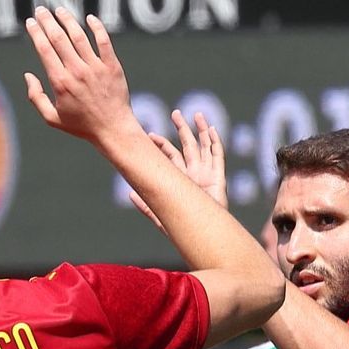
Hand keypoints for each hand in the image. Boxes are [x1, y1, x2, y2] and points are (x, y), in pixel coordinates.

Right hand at [23, 8, 133, 145]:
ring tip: (60, 10)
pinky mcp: (112, 66)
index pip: (44, 50)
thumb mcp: (52, 118)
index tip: (30, 22)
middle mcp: (77, 72)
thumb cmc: (82, 125)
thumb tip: (28, 75)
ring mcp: (96, 67)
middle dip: (47, 21)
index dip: (36, 33)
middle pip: (58, 38)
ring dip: (68, 20)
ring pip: (79, 36)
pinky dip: (97, 27)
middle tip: (41, 10)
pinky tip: (89, 18)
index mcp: (60, 82)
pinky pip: (104, 41)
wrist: (113, 129)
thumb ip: (36, 97)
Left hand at [129, 110, 226, 229]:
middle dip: (182, 129)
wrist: (203, 235)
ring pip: (204, 147)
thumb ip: (146, 206)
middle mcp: (194, 173)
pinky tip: (212, 130)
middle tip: (175, 113)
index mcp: (180, 179)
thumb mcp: (161, 216)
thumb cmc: (183, 228)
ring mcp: (207, 174)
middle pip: (188, 145)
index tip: (150, 135)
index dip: (161, 145)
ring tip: (197, 115)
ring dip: (201, 130)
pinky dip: (216, 143)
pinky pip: (218, 156)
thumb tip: (130, 193)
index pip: (170, 156)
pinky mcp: (218, 178)